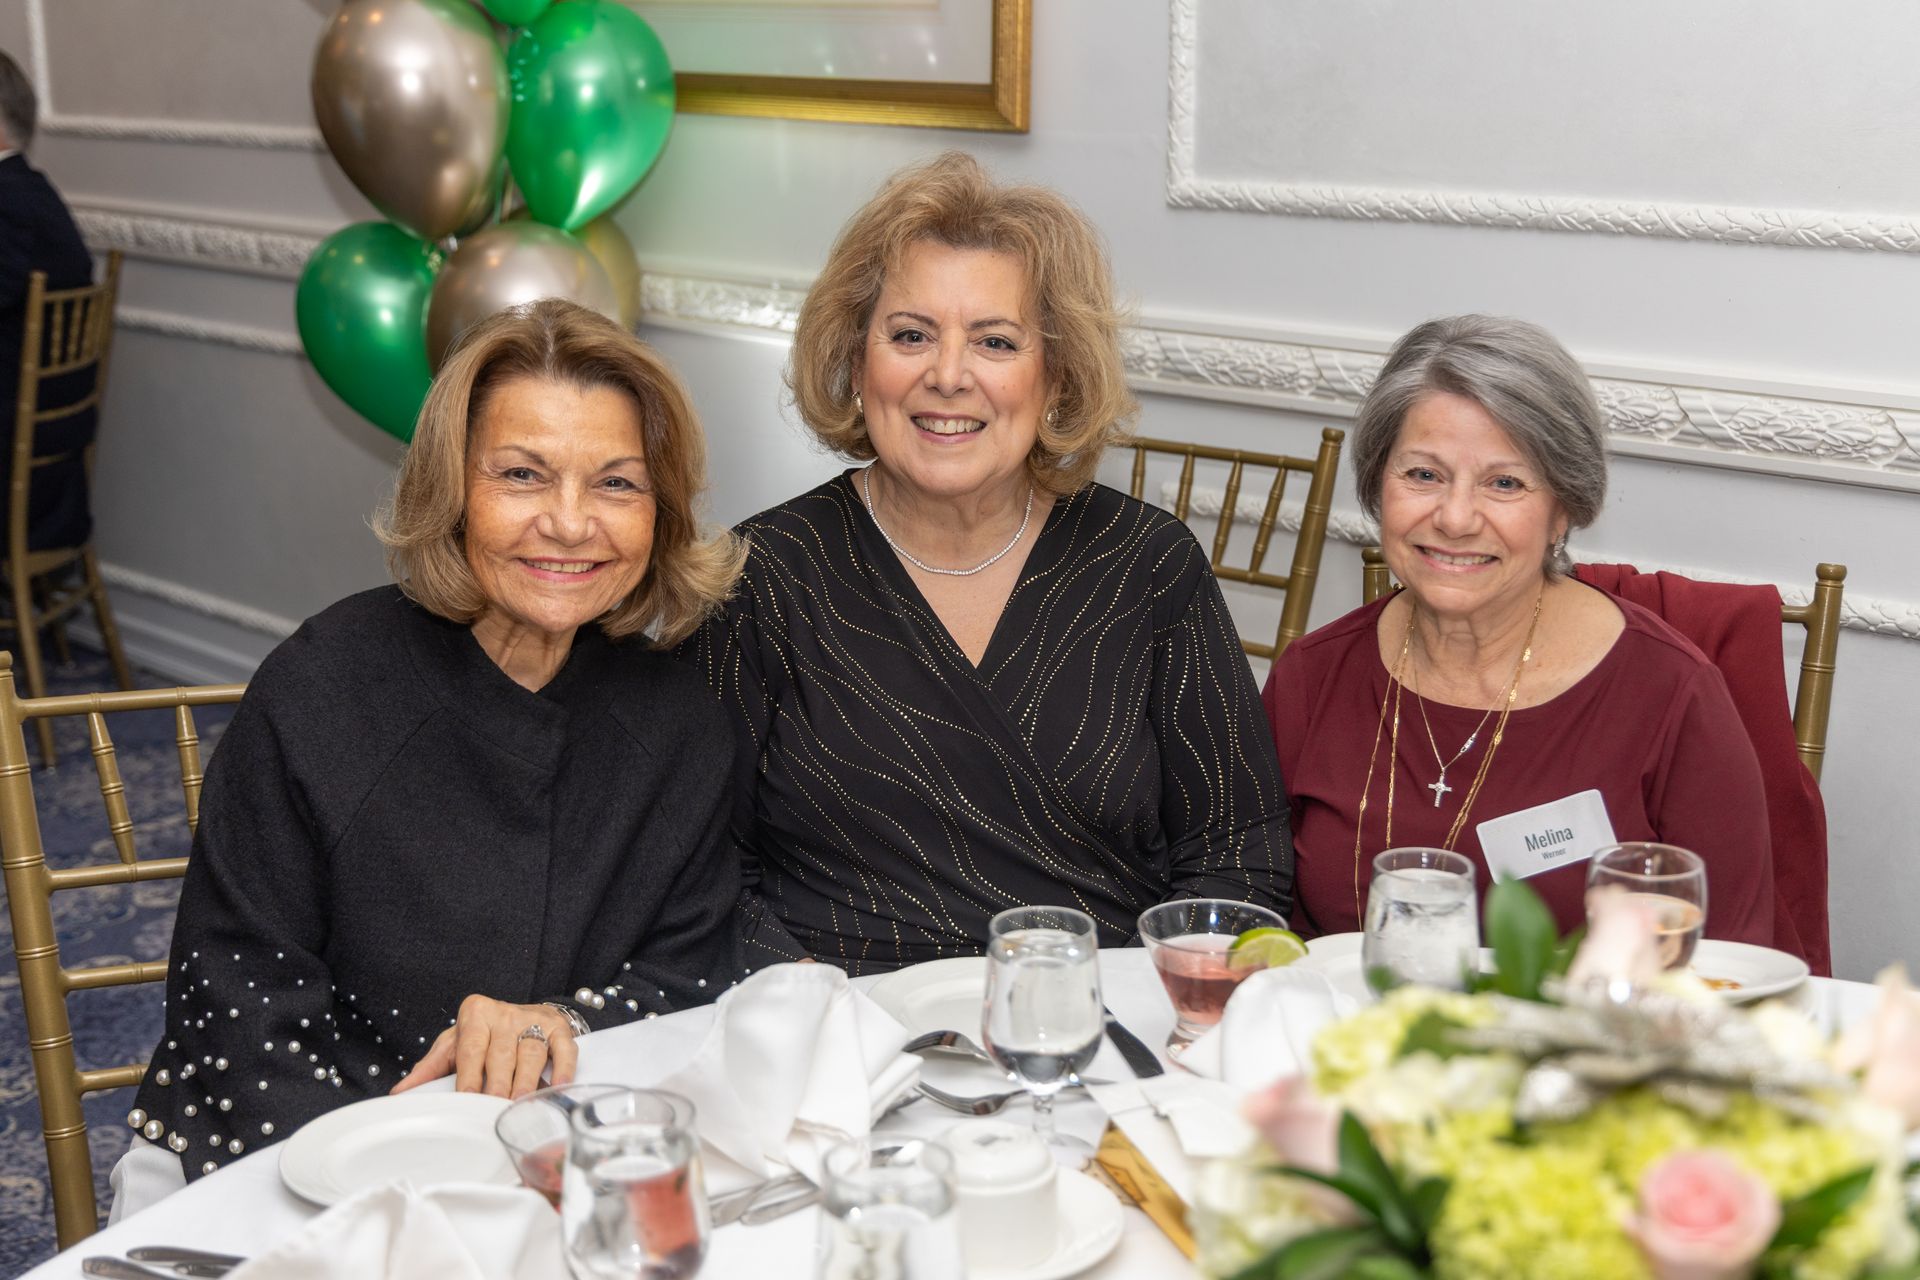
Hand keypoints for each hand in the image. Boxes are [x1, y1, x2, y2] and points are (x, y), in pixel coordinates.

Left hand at [389, 994, 577, 1099]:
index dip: (470, 1076)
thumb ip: (431, 1067)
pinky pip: (563, 1049)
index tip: (468, 1098)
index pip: (471, 1049)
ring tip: (520, 1104)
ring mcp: (534, 1020)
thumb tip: (401, 1092)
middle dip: (499, 1083)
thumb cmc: (486, 1034)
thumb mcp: (456, 1043)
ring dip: (527, 1081)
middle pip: (501, 1054)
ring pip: (531, 1053)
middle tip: (494, 1107)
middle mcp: (505, 1015)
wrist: (524, 1013)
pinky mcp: (559, 1028)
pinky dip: (563, 1068)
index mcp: (476, 1015)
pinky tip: (558, 1086)